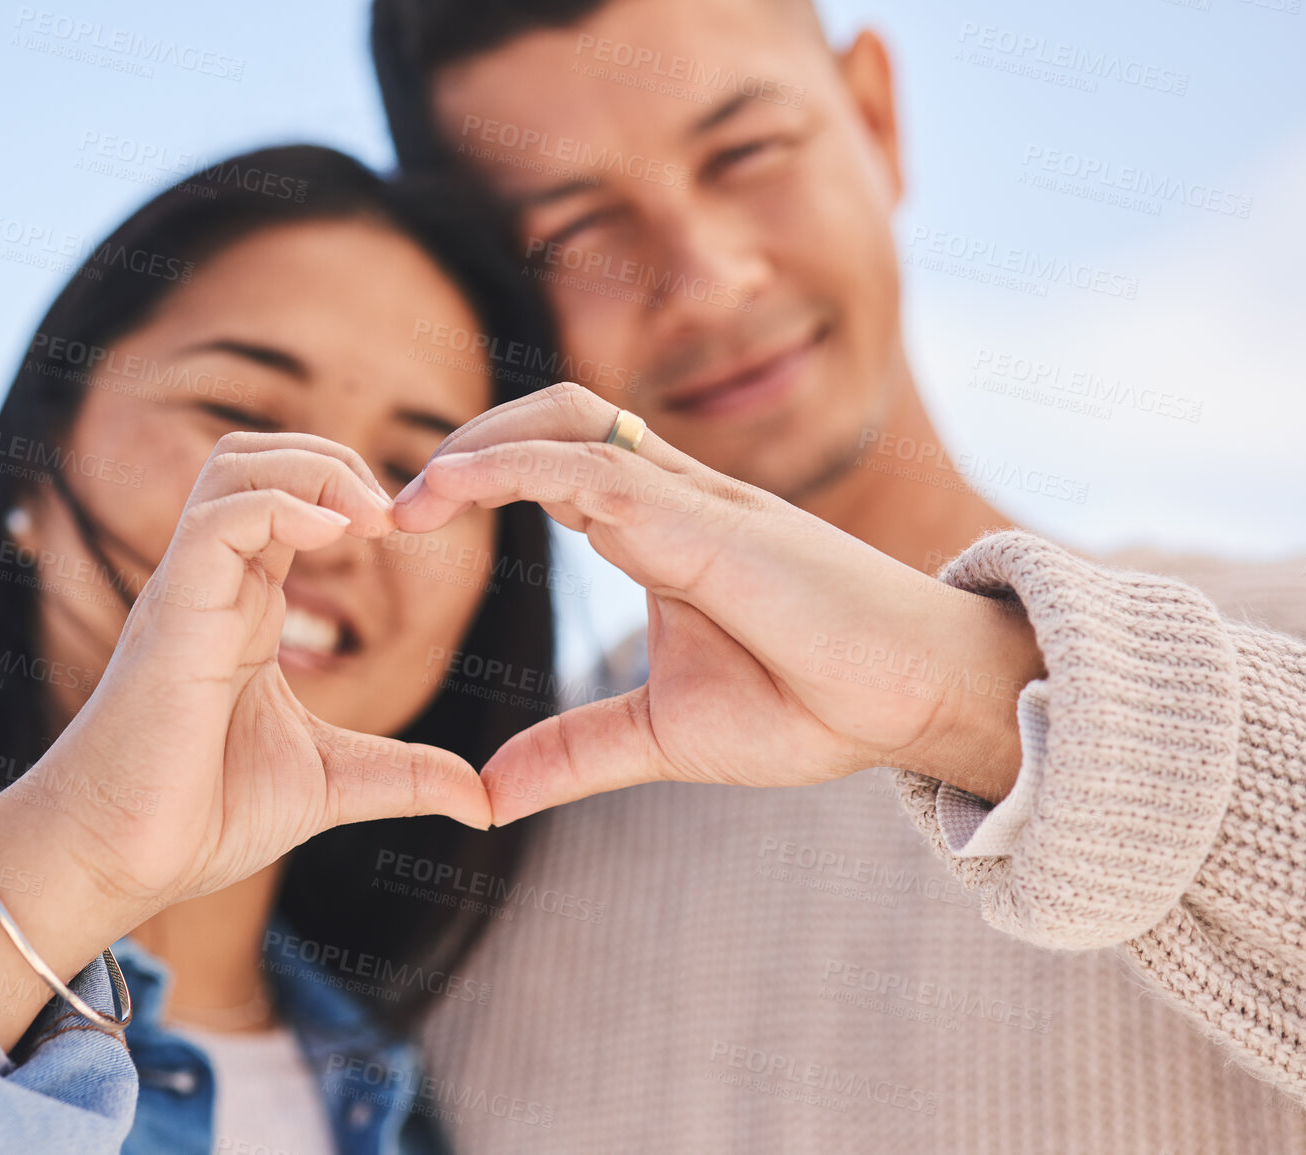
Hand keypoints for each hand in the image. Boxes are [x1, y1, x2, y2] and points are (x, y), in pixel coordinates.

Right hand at [0, 434, 490, 1047]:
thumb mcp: (331, 784)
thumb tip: (483, 799)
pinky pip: (217, 521)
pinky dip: (280, 505)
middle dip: (334, 459)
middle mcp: (215, 583)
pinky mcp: (174, 616)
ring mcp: (190, 591)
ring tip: (373, 516)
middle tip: (396, 514)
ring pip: (236, 467)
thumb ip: (405, 777)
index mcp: (245, 605)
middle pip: (259, 457)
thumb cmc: (201, 816)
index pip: (290, 498)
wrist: (118, 861)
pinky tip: (337, 533)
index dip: (351, 492)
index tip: (410, 531)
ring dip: (313, 468)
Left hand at [394, 384, 1044, 823]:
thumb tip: (488, 795)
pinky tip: (453, 490)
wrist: (914, 703)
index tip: (402, 525)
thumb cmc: (813, 704)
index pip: (554, 467)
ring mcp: (692, 501)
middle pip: (555, 417)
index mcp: (658, 532)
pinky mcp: (710, 523)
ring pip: (569, 424)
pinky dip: (515, 467)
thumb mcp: (662, 738)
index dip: (476, 477)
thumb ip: (574, 753)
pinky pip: (597, 468)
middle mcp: (671, 499)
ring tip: (406, 499)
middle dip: (469, 441)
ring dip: (477, 445)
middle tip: (390, 507)